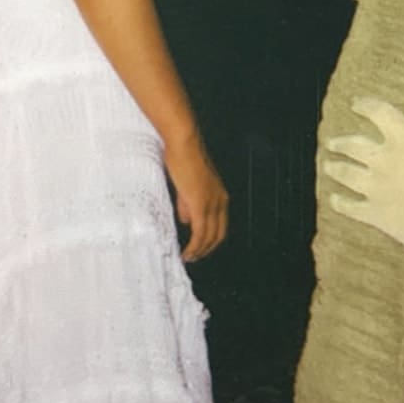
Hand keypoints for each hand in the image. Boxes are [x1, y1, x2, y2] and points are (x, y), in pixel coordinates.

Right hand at [164, 130, 228, 261]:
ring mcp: (211, 204)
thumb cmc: (183, 158)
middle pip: (218, 235)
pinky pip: (200, 233)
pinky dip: (194, 246)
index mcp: (220, 196)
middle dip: (206, 250)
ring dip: (199, 251)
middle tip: (193, 258)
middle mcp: (220, 201)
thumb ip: (187, 204)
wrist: (183, 144)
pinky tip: (187, 252)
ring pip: (209, 237)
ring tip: (188, 258)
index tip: (199, 248)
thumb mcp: (187, 186)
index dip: (210, 240)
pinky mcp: (200, 205)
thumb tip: (186, 220)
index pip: (220, 226)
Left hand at [322, 96, 403, 258]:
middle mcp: (385, 161)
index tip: (357, 103)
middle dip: (340, 142)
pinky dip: (339, 203)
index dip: (365, 105)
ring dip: (334, 168)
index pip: (379, 113)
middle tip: (333, 141)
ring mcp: (376, 188)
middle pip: (352, 144)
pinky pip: (349, 206)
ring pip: (344, 173)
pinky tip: (334, 201)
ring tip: (329, 166)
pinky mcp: (375, 214)